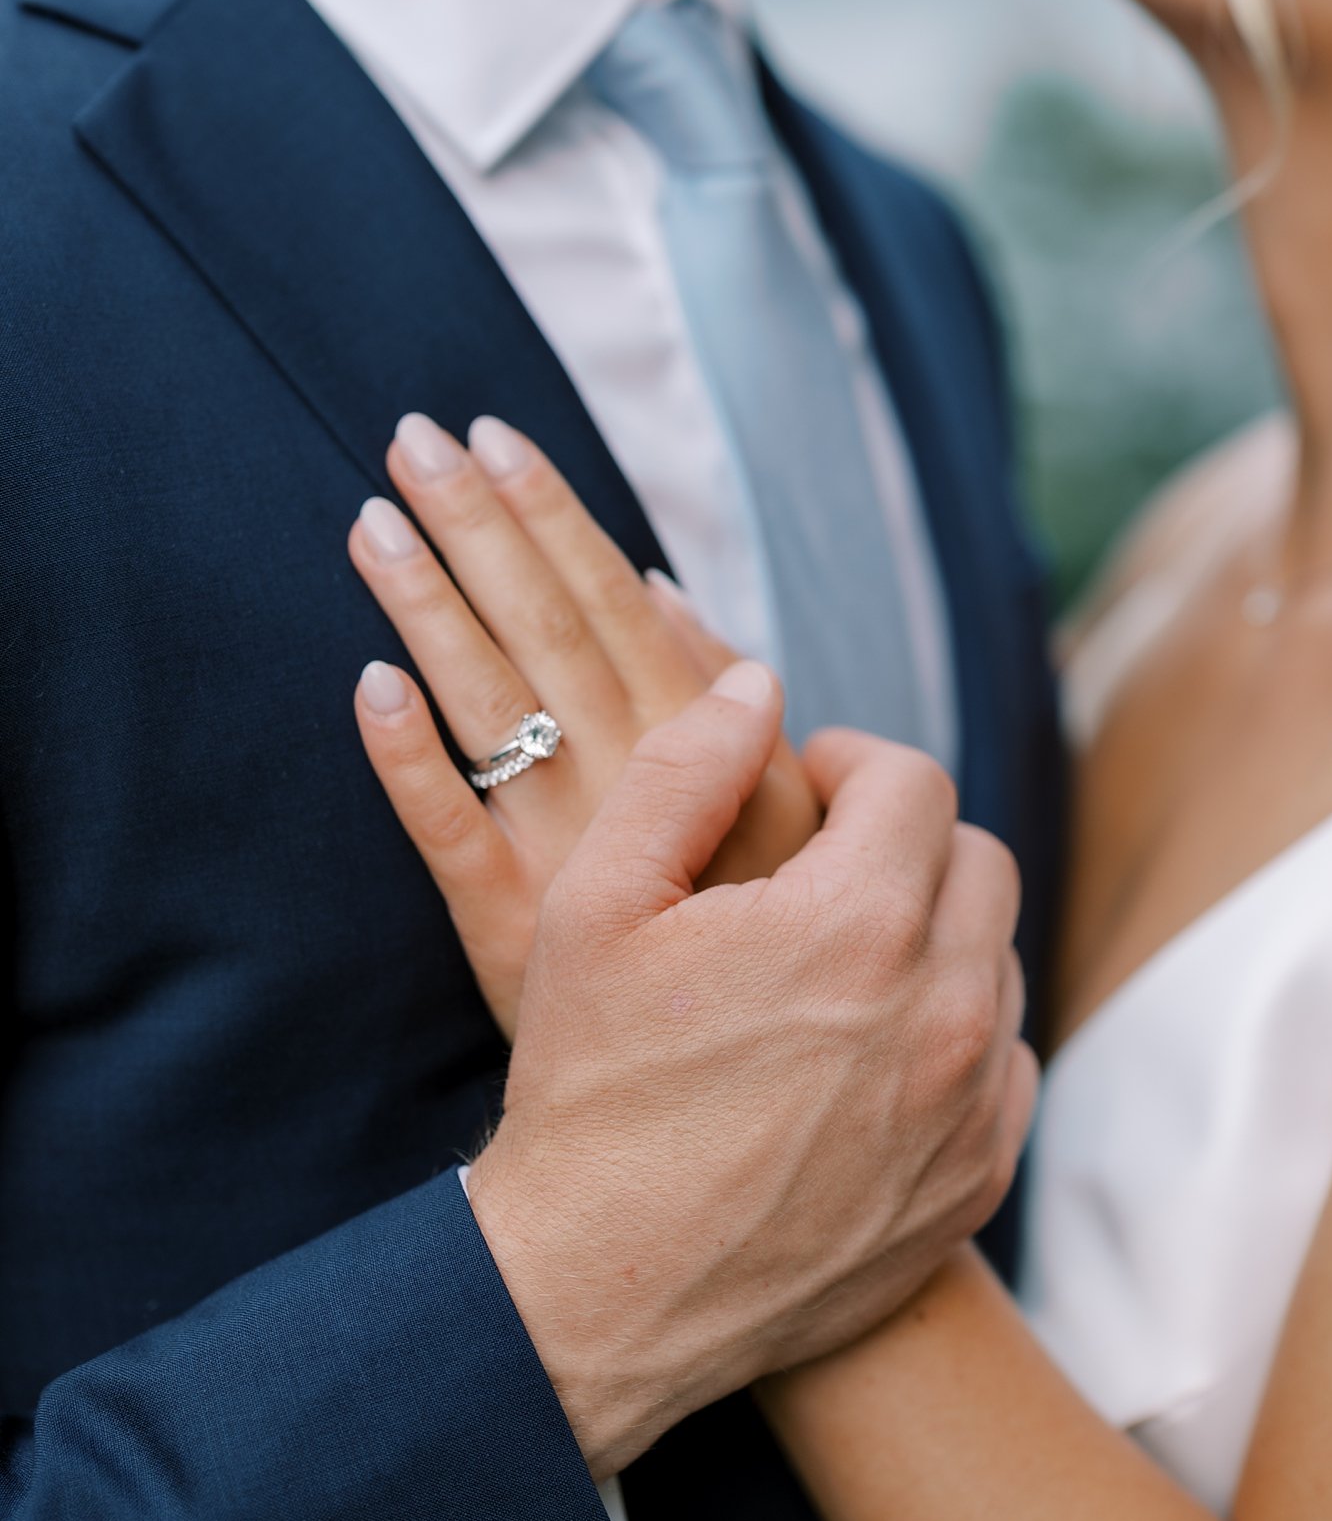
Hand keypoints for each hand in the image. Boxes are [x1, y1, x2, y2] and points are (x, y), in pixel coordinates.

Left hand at [348, 412, 819, 1034]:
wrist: (744, 1086)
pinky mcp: (506, 925)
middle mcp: (629, 781)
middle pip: (540, 629)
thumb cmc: (758, 922)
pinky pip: (449, 837)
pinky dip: (408, 763)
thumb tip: (659, 585)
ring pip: (488, 709)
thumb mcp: (772, 799)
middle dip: (477, 527)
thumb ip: (713, 694)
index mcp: (695, 740)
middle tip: (411, 437)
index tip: (495, 434)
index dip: (549, 514)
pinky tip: (369, 686)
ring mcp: (562, 852)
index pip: (608, 598)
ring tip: (373, 521)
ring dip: (428, 609)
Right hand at [465, 672, 1035, 1477]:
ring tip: (842, 955)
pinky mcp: (975, 1184)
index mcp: (855, 925)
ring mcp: (969, 1106)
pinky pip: (1007, 1062)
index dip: (855, 762)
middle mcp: (941, 1011)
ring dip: (935, 930)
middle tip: (826, 862)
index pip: (913, 780)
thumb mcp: (595, 904)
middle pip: (976, 858)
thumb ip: (683, 768)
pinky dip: (955, 1033)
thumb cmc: (587, 1091)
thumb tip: (756, 683)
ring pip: (997, 957)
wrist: (598, 1295)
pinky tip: (871, 1051)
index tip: (810, 782)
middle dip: (906, 837)